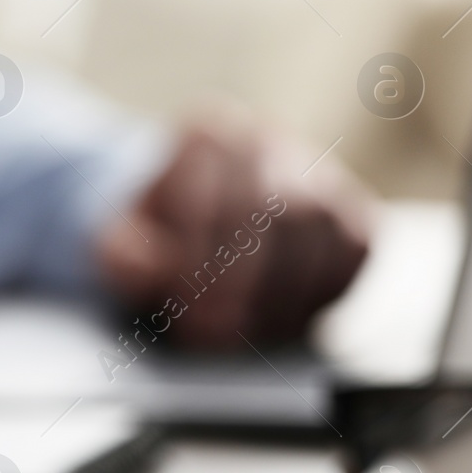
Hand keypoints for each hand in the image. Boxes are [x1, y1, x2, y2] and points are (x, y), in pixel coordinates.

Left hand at [95, 121, 371, 346]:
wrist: (193, 232)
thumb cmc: (154, 239)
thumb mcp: (120, 244)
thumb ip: (124, 254)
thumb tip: (151, 268)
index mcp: (205, 137)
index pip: (212, 194)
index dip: (199, 260)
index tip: (183, 310)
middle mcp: (267, 145)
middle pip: (271, 211)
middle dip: (241, 281)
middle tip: (212, 332)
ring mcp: (316, 175)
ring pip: (318, 231)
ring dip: (281, 293)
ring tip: (240, 335)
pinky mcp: (351, 215)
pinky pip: (351, 253)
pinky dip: (320, 293)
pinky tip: (281, 324)